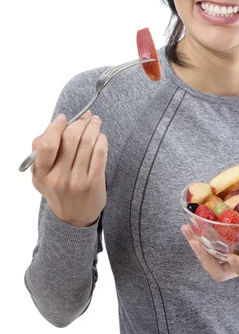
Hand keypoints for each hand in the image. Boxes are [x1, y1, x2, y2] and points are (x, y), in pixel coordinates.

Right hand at [31, 111, 107, 226]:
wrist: (74, 216)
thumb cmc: (58, 187)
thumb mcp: (42, 174)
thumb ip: (42, 150)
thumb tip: (58, 123)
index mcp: (41, 174)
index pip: (47, 144)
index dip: (56, 127)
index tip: (64, 118)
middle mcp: (58, 178)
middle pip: (70, 139)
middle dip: (80, 123)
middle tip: (86, 117)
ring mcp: (76, 181)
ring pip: (87, 143)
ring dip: (93, 128)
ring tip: (95, 122)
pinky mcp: (94, 182)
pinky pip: (99, 153)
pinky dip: (101, 140)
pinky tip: (101, 137)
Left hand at [181, 220, 238, 282]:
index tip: (232, 257)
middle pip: (219, 272)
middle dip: (206, 259)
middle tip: (197, 241)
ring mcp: (227, 261)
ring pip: (208, 260)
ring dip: (196, 246)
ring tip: (186, 228)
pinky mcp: (219, 252)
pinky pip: (205, 249)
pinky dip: (196, 237)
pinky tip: (187, 224)